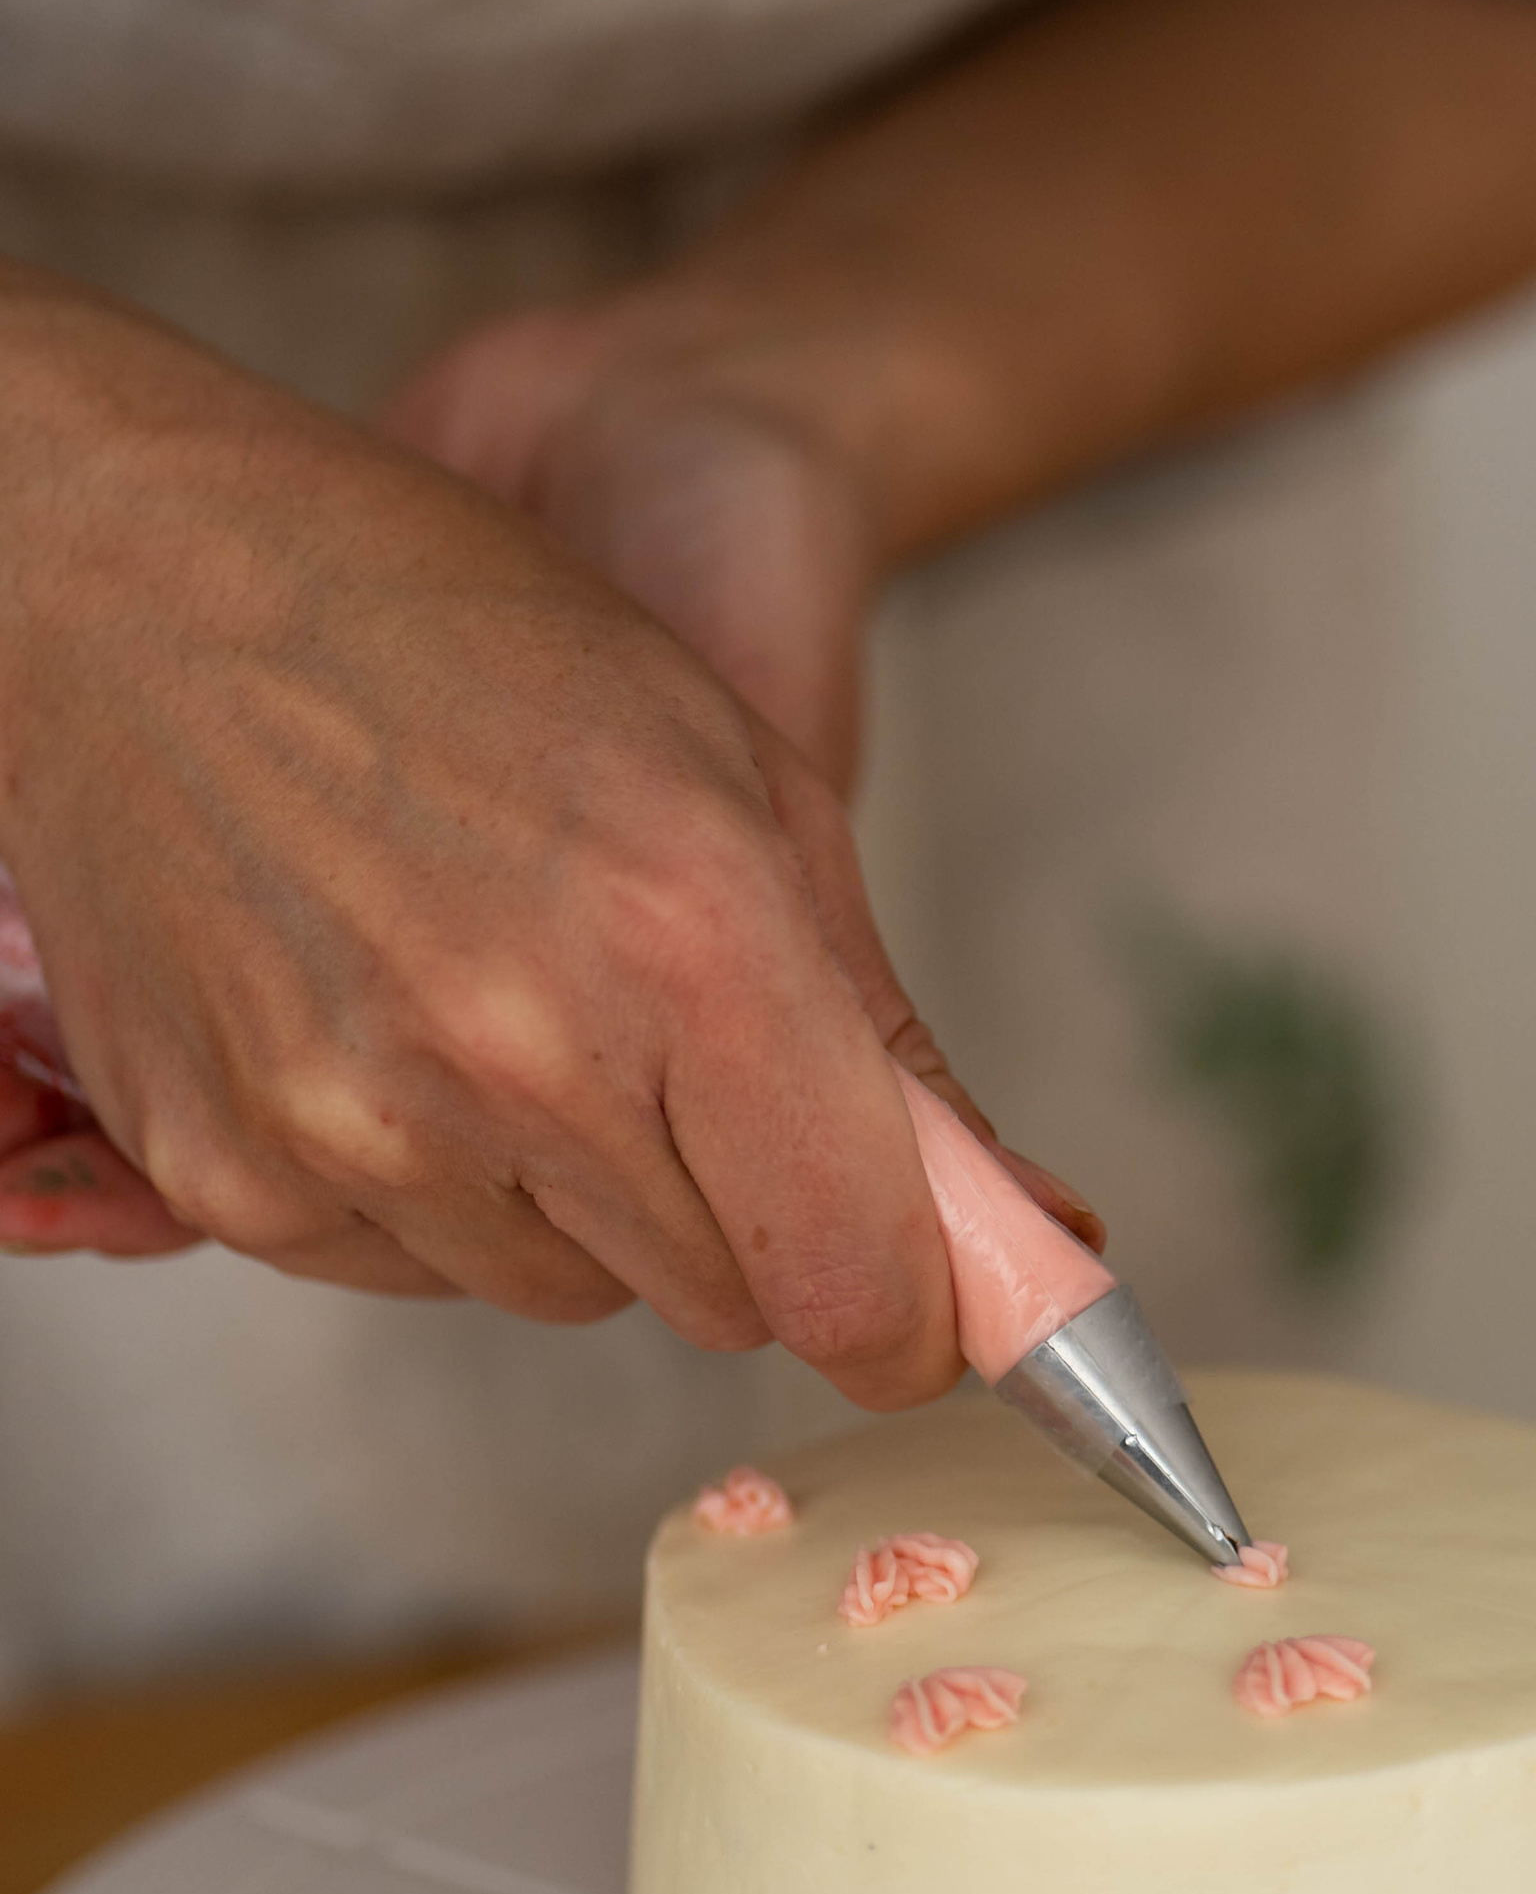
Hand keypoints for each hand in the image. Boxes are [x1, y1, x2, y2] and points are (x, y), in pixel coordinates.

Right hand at [0, 268, 966, 1393]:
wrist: (147, 577)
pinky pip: (407, 1267)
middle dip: (740, 1206)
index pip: (852, 1274)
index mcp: (687, 933)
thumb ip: (881, 1034)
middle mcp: (520, 1049)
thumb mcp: (740, 776)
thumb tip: (1031, 1243)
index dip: (912, 1316)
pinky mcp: (226, 1164)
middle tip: (673, 1044)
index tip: (919, 1305)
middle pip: (721, 1298)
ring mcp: (354, 1119)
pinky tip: (394, 1022)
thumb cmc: (470, 637)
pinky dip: (432, 1184)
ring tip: (515, 997)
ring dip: (579, 1195)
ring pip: (563, 1291)